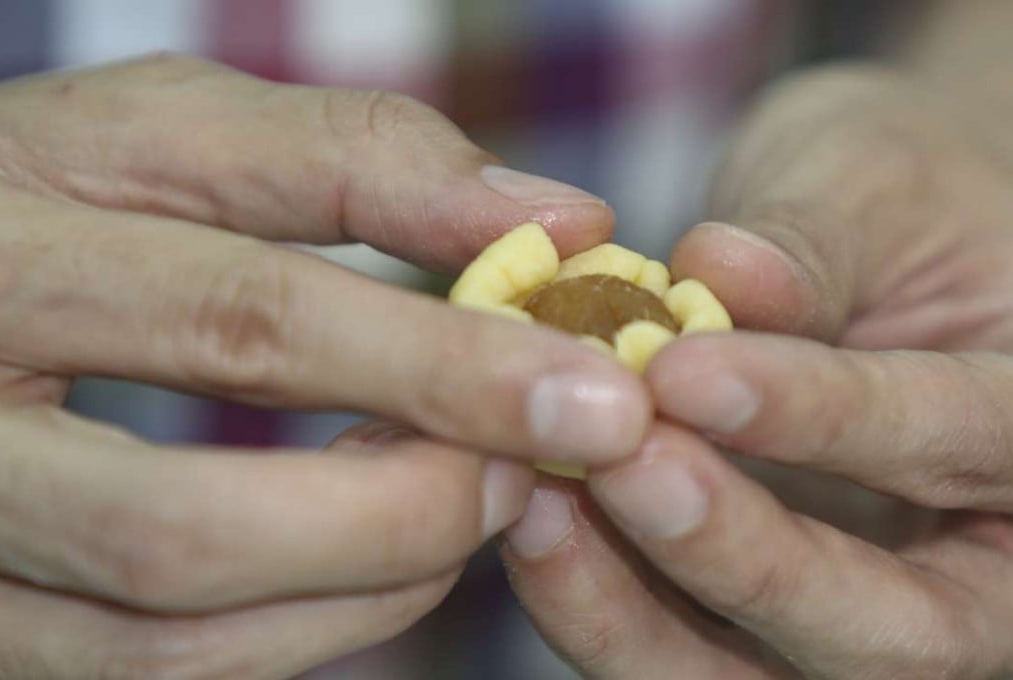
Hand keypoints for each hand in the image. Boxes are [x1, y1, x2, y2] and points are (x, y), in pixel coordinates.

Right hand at [0, 54, 650, 677]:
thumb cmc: (50, 184)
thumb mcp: (174, 130)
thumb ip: (360, 158)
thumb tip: (559, 221)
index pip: (241, 325)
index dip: (438, 367)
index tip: (596, 393)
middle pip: (187, 531)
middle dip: (403, 513)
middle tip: (531, 466)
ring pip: (173, 637)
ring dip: (367, 584)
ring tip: (464, 495)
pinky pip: (156, 672)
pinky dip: (306, 625)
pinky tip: (374, 548)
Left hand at [502, 65, 1012, 677]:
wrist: (883, 243)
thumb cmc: (900, 195)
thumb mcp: (872, 186)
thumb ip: (810, 245)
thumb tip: (717, 277)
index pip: (960, 441)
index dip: (822, 414)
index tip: (682, 367)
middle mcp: (980, 562)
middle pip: (891, 629)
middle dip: (745, 559)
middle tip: (621, 465)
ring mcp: (865, 607)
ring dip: (643, 614)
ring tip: (542, 507)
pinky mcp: (760, 617)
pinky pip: (685, 654)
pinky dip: (602, 606)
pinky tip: (533, 520)